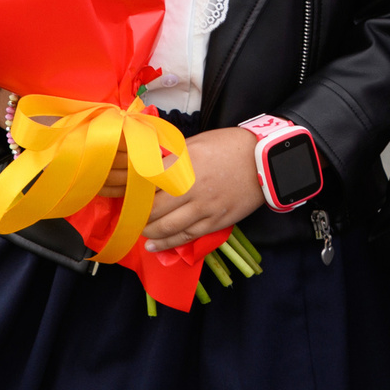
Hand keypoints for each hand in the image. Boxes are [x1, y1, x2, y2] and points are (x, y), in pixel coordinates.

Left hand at [140, 128, 262, 252]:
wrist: (263, 161)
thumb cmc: (229, 146)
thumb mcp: (196, 142)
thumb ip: (173, 157)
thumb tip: (152, 168)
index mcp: (183, 164)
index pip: (148, 182)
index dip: (133, 191)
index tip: (125, 193)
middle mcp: (190, 188)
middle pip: (153, 209)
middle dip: (138, 214)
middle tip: (130, 214)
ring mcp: (203, 208)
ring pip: (167, 227)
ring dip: (148, 231)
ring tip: (140, 231)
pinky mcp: (214, 222)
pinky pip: (186, 237)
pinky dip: (166, 244)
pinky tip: (153, 246)